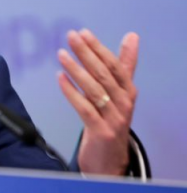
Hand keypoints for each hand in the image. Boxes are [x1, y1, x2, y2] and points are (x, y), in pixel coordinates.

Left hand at [57, 29, 138, 174]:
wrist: (110, 160)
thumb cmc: (111, 119)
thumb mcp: (119, 92)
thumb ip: (123, 65)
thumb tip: (132, 36)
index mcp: (128, 90)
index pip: (114, 65)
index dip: (99, 48)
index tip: (83, 33)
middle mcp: (124, 103)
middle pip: (104, 74)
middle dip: (87, 53)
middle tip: (71, 37)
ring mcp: (114, 118)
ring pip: (94, 89)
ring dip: (76, 70)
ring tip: (61, 54)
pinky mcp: (101, 131)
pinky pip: (84, 108)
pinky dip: (72, 92)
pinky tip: (60, 78)